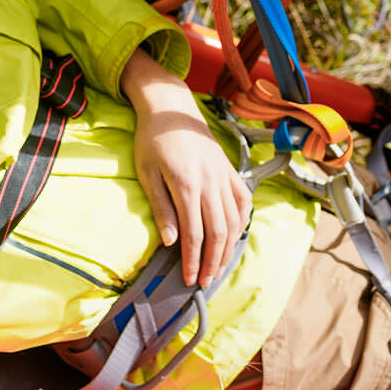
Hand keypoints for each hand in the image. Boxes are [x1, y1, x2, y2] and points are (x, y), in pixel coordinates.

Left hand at [121, 50, 251, 286]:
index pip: (194, 234)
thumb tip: (171, 241)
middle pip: (218, 233)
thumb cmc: (152, 139)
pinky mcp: (230, 170)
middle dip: (212, 262)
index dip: (192, 260)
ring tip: (218, 267)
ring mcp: (224, 176)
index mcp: (186, 184)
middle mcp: (210, 182)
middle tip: (204, 282)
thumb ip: (160, 208)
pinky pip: (243, 201)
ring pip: (234, 221)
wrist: (171, 107)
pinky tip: (234, 237)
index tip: (188, 280)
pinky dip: (242, 222)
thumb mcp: (147, 172)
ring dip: (228, 248)